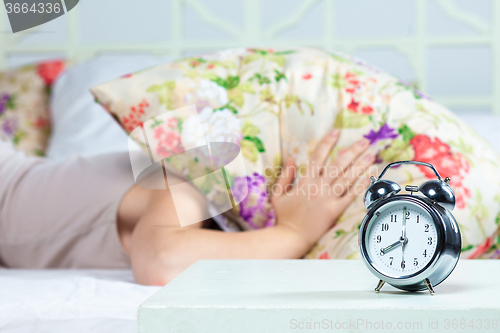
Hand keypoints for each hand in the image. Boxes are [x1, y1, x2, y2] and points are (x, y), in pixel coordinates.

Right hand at [270, 130, 374, 253]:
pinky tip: (369, 177)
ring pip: (347, 178)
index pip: (318, 156)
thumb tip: (291, 158)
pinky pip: (350, 196)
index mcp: (305, 181)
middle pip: (338, 164)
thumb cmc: (284, 216)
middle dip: (352, 150)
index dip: (328, 142)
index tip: (337, 132)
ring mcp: (328, 198)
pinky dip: (360, 185)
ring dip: (360, 165)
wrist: (290, 236)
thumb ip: (285, 175)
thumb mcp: (278, 194)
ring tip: (371, 155)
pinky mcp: (335, 210)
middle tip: (364, 140)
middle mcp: (318, 186)